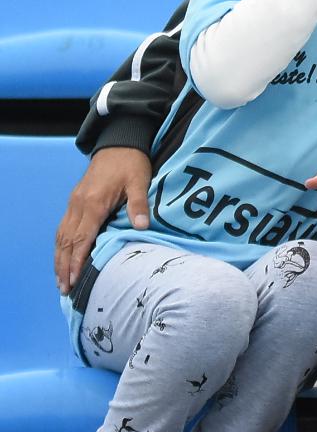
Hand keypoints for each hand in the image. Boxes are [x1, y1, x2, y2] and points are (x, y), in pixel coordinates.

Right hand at [55, 147, 150, 293]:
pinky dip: (62, 245)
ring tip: (61, 280)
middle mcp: (79, 205)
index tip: (74, 280)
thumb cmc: (131, 163)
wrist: (118, 142)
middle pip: (67, 242)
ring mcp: (74, 203)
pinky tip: (63, 256)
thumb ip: (138, 205)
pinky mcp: (75, 200)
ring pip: (62, 236)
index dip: (77, 261)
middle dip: (64, 267)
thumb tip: (141, 226)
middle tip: (64, 289)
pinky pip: (64, 227)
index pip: (82, 239)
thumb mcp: (139, 181)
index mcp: (93, 203)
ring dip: (60, 259)